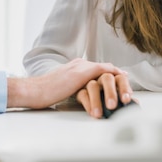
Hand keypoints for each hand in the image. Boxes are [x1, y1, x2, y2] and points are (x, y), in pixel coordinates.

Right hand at [7, 58, 125, 109]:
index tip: (119, 80)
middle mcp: (78, 64)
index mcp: (73, 67)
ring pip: (105, 69)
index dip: (108, 74)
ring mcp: (79, 67)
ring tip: (126, 86)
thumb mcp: (61, 89)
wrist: (34, 90)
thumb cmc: (44, 94)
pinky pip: (102, 71)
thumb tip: (81, 97)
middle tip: (127, 82)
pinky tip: (121, 80)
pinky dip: (113, 75)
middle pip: (103, 68)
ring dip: (117, 78)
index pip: (95, 69)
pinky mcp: (80, 72)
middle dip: (116, 76)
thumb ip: (72, 89)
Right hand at [76, 72, 133, 118]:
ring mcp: (90, 82)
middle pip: (107, 78)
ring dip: (96, 100)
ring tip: (99, 114)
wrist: (85, 91)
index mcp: (114, 78)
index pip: (121, 78)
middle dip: (110, 92)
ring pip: (92, 86)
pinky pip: (82, 94)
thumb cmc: (106, 95)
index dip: (124, 88)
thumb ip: (125, 97)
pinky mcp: (80, 89)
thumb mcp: (117, 96)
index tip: (126, 100)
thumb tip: (136, 103)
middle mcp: (102, 78)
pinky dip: (88, 104)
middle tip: (112, 106)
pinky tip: (92, 113)